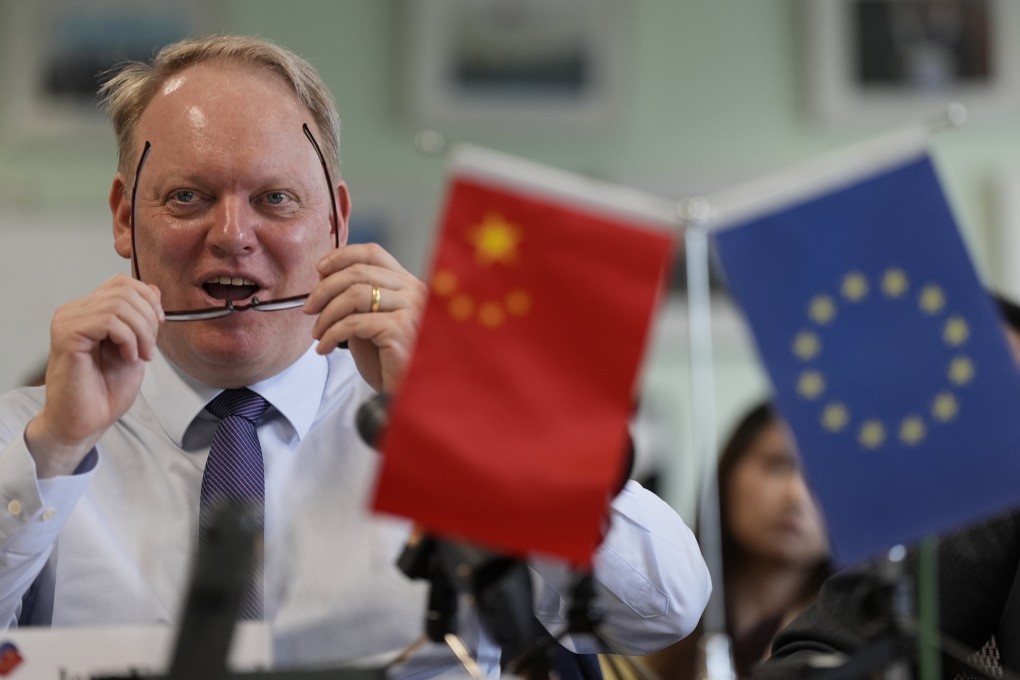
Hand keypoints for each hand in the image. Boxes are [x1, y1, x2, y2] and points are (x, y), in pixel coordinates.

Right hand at [26, 275, 162, 477]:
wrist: (87, 421)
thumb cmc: (105, 390)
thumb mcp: (136, 346)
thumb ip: (142, 318)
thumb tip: (154, 289)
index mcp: (89, 310)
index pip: (122, 283)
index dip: (148, 299)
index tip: (158, 324)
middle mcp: (75, 311)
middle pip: (124, 290)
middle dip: (148, 318)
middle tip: (150, 348)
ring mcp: (68, 321)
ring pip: (119, 304)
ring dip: (141, 332)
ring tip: (140, 355)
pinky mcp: (67, 335)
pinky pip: (108, 321)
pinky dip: (128, 339)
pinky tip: (127, 358)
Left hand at [304, 243, 426, 392]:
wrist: (410, 392)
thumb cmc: (390, 360)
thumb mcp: (372, 322)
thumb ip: (357, 300)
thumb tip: (323, 280)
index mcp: (408, 284)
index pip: (373, 253)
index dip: (341, 256)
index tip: (318, 270)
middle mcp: (413, 291)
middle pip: (358, 272)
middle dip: (325, 289)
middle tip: (309, 309)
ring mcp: (409, 309)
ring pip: (354, 295)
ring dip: (327, 314)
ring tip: (317, 334)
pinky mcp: (400, 329)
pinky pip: (354, 323)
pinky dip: (332, 334)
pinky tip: (324, 348)